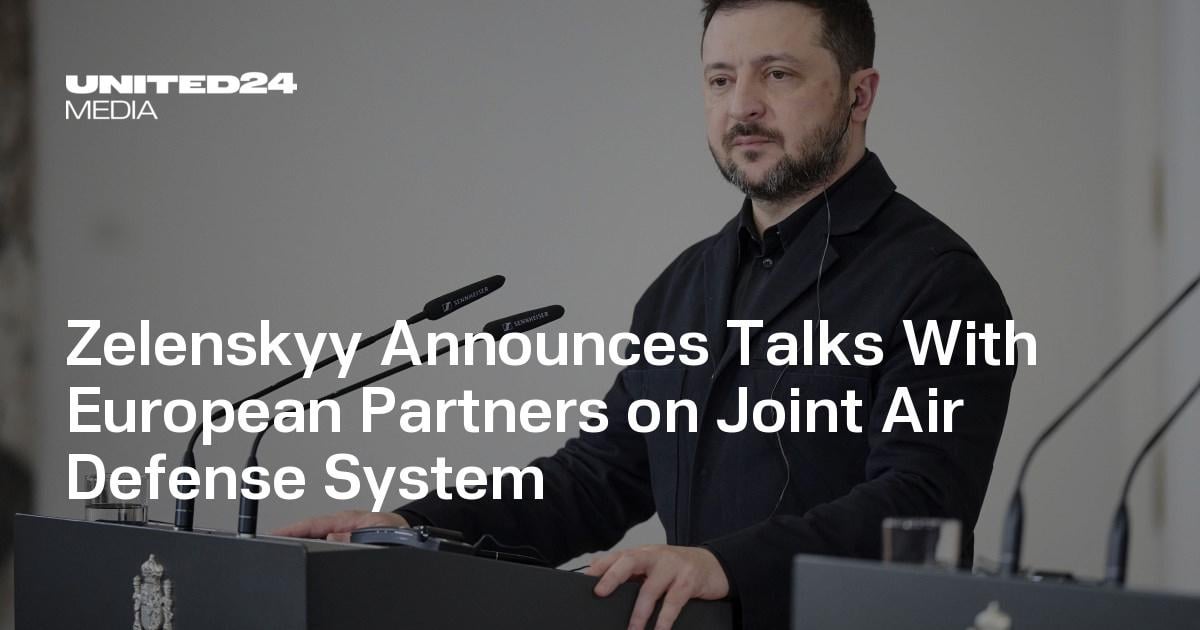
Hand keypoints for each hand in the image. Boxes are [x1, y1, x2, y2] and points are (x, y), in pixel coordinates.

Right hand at [271, 510, 408, 541]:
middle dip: (288, 534)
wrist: (404, 531)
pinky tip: (298, 549)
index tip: (273, 534)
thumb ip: (358, 535)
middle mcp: (340, 524)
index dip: (292, 529)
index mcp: (347, 519)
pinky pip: (319, 540)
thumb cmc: (394, 529)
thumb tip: (335, 537)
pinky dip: (307, 543)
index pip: (314, 523)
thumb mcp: (378, 532)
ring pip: (312, 534)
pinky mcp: (341, 538)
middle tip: (267, 541)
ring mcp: (339, 531)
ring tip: (277, 546)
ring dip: (296, 538)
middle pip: (308, 529)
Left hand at [584, 545, 728, 629]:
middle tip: (600, 593)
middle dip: (613, 576)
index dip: (600, 566)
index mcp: (643, 554)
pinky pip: (673, 602)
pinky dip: (664, 620)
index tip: (586, 580)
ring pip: (650, 588)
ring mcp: (673, 567)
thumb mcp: (654, 567)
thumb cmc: (679, 568)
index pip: (617, 556)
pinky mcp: (688, 581)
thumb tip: (600, 579)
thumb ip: (632, 573)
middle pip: (630, 561)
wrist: (715, 566)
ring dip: (639, 613)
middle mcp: (656, 556)